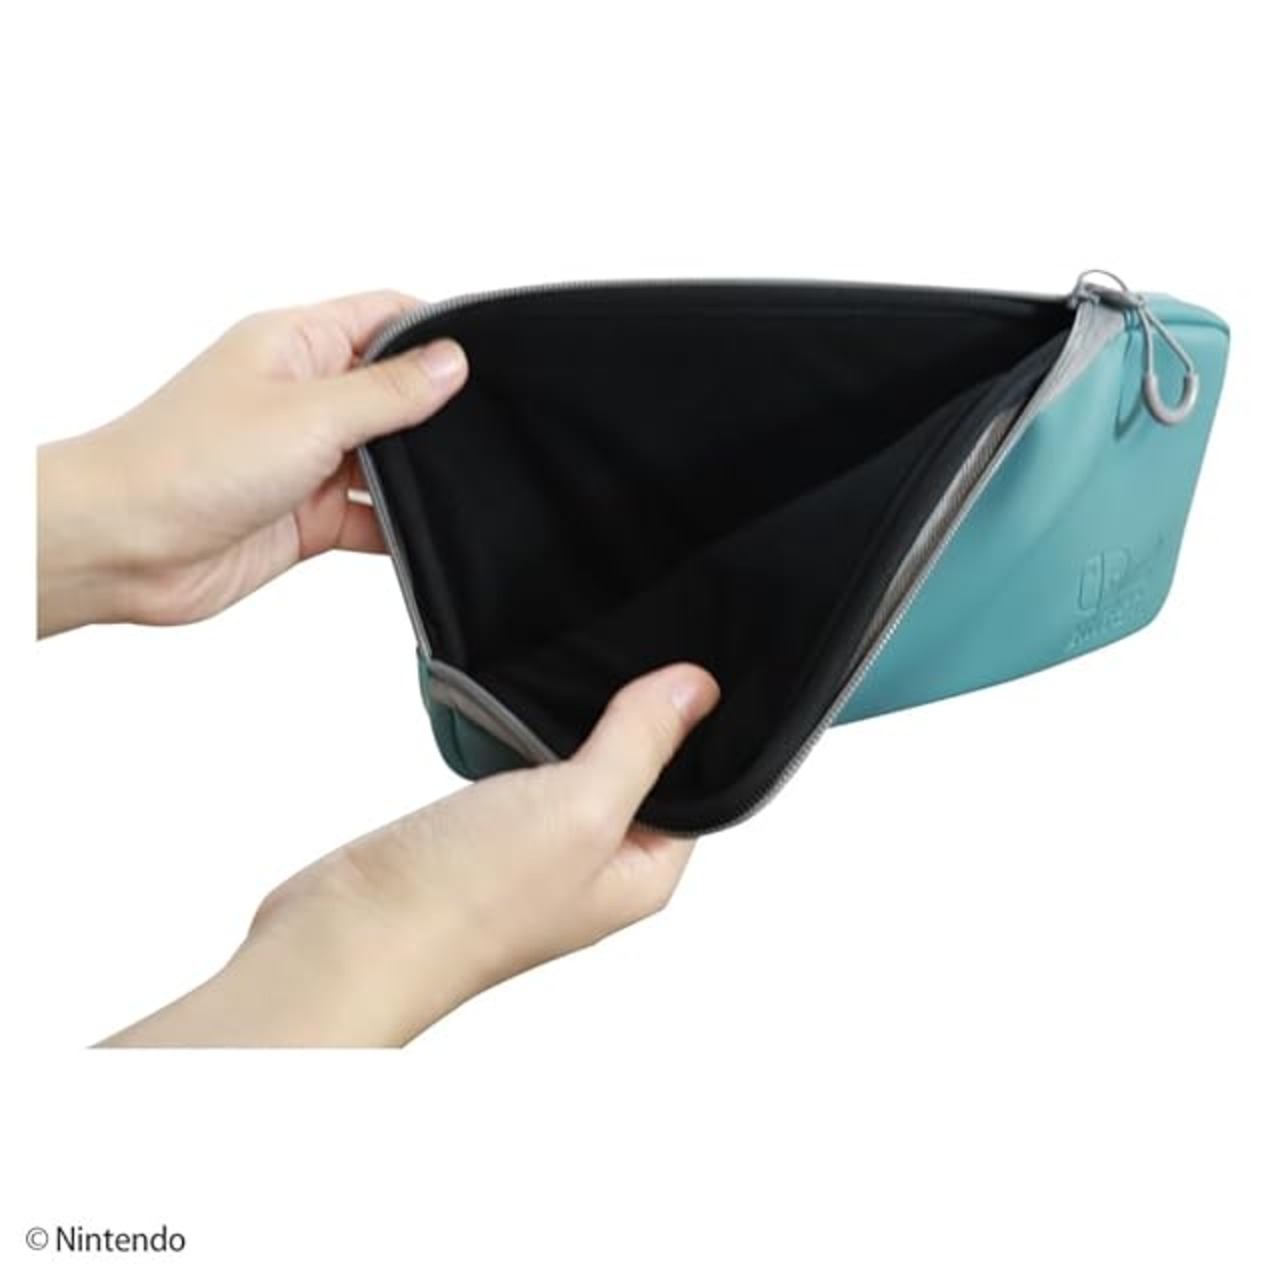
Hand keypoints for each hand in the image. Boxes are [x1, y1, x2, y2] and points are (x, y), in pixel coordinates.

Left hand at [37, 291, 466, 634]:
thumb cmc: (187, 461)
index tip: (489, 356)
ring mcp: (305, 459)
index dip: (436, 331)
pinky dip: (397, 528)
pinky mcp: (306, 515)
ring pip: (387, 460)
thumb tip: (451, 361)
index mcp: (296, 345)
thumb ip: (387, 391)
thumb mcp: (309, 413)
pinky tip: (425, 535)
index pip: (384, 317)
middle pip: (393, 392)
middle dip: (436, 412)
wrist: (124, 546)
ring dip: (417, 476)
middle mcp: (304, 397)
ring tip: (464, 485)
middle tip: (490, 430)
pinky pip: (370, 517)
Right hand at [101, 664, 720, 1046]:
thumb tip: (696, 690)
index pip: (700, 787)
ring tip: (584, 663)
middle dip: (640, 715)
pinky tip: (526, 700)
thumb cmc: (466, 902)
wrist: (347, 934)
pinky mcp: (485, 828)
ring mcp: (538, 847)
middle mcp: (595, 864)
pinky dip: (531, 733)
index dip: (697, 728)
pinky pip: (527, 767)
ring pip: (581, 764)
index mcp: (641, 874)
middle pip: (642, 772)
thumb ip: (640, 745)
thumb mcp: (581, 807)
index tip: (694, 665)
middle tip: (639, 648)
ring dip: (581, 721)